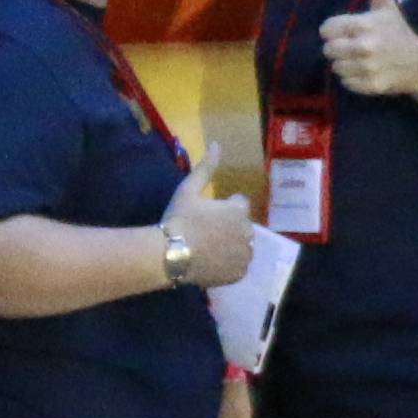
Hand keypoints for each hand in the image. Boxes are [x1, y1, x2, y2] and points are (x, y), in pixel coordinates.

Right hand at [161, 163, 254, 292]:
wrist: (170, 254)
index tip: (206, 215)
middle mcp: (248, 232)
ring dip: (232, 246)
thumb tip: (216, 143)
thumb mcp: (189, 189)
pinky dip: (229, 264)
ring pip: (242, 246)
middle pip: (242, 226)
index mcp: (239, 210)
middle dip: (229, 227)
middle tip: (205, 233)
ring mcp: (244, 255)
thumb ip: (206, 167)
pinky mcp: (239, 274)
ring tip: (208, 249)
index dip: (223, 209)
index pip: (240, 205)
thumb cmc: (179, 220)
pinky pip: (239, 265)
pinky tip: (211, 262)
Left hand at [317, 0, 417, 102]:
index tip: (343, 31)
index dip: (332, 30)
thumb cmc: (399, 33)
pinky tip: (364, 71)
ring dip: (343, 64)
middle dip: (336, 48)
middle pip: (328, 49)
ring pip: (336, 67)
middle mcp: (365, 47)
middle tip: (350, 46)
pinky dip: (352, 79)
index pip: (328, 29)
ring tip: (357, 59)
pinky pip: (346, 83)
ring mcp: (368, 68)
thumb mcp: (387, 7)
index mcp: (365, 25)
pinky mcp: (370, 85)